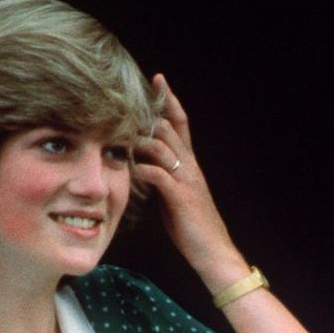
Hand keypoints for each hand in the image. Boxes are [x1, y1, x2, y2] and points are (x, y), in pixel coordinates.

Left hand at [133, 74, 249, 292]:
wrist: (214, 252)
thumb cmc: (194, 228)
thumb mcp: (176, 197)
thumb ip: (163, 178)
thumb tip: (144, 167)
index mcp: (190, 165)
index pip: (180, 124)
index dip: (169, 101)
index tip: (157, 79)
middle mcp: (190, 166)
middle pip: (168, 127)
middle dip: (147, 113)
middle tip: (125, 101)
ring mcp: (186, 180)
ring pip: (161, 145)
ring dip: (138, 140)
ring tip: (119, 137)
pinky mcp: (179, 196)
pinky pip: (157, 174)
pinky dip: (140, 168)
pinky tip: (128, 169)